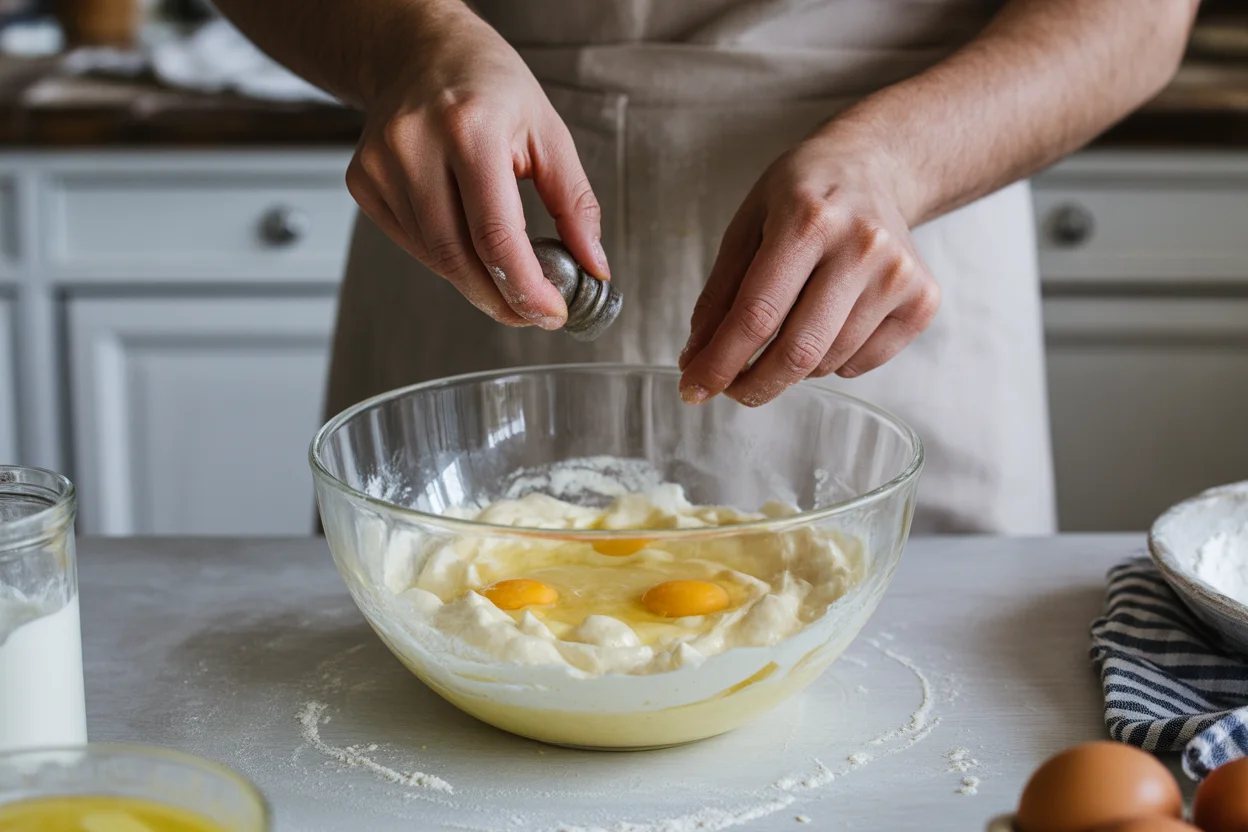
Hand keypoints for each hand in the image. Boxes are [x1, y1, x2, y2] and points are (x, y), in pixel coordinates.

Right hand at [345, 4, 608, 327]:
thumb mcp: (549, 132)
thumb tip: (594, 264)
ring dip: (476, 283)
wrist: (420, 51)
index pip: (495, 236)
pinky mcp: (364, 182)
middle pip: (459, 258)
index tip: (550, 313)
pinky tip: (467, 243)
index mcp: (470, 129)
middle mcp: (416, 146)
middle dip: (501, 299)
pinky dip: (446, 260)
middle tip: (532, 313)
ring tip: (508, 279)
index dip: (525, 288)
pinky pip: (413, 245)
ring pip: (434, 259)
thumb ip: (575, 203)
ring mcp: (382, 166)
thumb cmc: (489, 86)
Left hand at [677, 129, 939, 405]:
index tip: (694, 389)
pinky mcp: (922, 299)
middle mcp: (861, 245)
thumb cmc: (801, 197)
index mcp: (808, 219)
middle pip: (799, 350)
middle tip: (732, 389)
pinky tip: (827, 324)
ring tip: (785, 335)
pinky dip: (833, 362)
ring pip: (829, 362)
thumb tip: (696, 361)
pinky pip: (862, 363)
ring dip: (792, 369)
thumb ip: (719, 295)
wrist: (873, 166)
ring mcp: (899, 274)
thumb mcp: (747, 226)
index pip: (757, 314)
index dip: (720, 362)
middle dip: (754, 384)